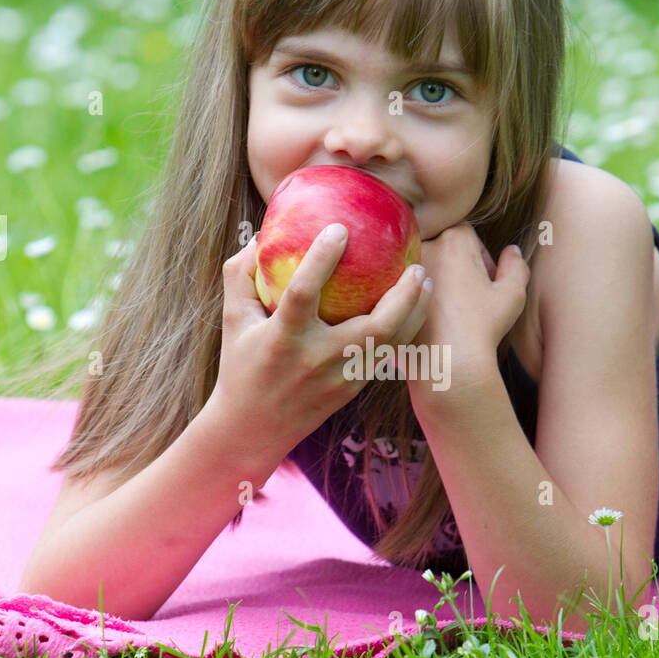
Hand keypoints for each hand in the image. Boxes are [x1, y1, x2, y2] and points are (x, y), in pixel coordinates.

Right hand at [206, 226, 433, 454]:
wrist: (251, 428)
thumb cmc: (240, 365)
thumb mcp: (233, 319)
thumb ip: (240, 275)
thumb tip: (260, 236)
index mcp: (283, 338)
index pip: (303, 292)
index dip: (321, 259)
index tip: (340, 229)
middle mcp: (315, 359)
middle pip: (373, 328)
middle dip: (402, 296)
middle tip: (415, 267)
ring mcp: (338, 378)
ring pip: (389, 345)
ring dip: (414, 313)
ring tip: (425, 282)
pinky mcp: (351, 390)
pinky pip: (386, 356)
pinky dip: (404, 331)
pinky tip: (414, 309)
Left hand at [404, 222, 530, 394]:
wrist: (446, 364)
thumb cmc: (483, 328)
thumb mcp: (512, 295)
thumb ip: (516, 266)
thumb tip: (512, 250)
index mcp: (454, 238)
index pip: (465, 234)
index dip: (477, 257)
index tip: (481, 282)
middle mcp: (424, 245)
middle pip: (439, 247)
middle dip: (452, 266)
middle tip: (462, 297)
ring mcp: (399, 267)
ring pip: (417, 267)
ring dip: (429, 281)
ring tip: (443, 310)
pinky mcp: (384, 290)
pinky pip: (398, 287)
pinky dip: (409, 298)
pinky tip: (426, 320)